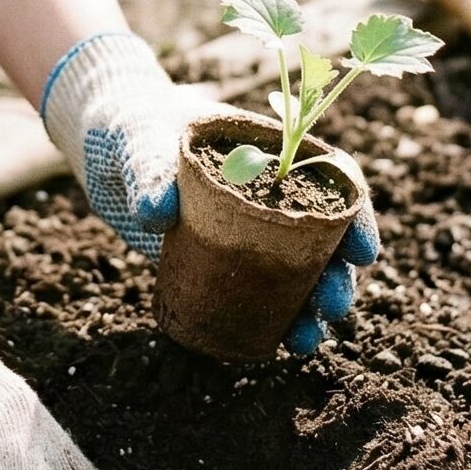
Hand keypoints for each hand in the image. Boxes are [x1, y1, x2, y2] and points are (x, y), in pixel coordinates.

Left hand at [39, 31, 379, 353]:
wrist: (108, 146)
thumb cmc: (136, 126)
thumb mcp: (141, 139)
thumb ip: (149, 169)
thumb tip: (155, 211)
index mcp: (270, 149)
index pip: (331, 178)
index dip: (355, 215)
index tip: (361, 252)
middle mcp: (269, 192)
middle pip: (322, 235)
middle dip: (336, 275)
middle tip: (333, 307)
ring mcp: (248, 228)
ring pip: (296, 270)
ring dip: (309, 306)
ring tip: (305, 338)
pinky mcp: (222, 259)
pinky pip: (256, 290)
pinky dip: (270, 316)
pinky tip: (274, 343)